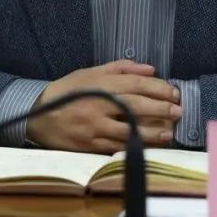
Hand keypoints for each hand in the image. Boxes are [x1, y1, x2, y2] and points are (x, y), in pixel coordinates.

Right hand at [26, 60, 181, 152]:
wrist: (38, 115)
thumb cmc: (68, 91)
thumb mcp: (90, 72)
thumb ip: (121, 69)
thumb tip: (150, 69)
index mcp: (100, 84)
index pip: (135, 85)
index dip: (158, 89)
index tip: (174, 93)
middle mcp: (98, 105)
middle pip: (135, 107)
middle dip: (160, 110)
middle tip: (178, 112)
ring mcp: (94, 127)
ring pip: (129, 131)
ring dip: (152, 133)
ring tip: (169, 133)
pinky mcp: (90, 146)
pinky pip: (117, 147)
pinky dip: (135, 147)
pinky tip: (148, 146)